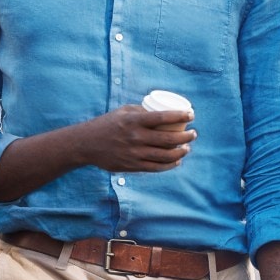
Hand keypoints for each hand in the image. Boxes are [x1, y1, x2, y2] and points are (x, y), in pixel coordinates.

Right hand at [76, 104, 195, 172]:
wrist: (86, 144)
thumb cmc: (107, 124)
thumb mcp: (123, 112)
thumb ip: (142, 111)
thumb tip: (162, 112)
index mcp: (134, 121)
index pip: (163, 117)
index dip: (180, 116)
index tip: (192, 115)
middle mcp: (135, 137)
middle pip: (169, 139)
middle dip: (186, 137)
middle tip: (193, 133)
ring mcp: (134, 153)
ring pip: (165, 156)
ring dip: (181, 152)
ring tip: (187, 147)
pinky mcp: (132, 166)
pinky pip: (156, 167)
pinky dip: (169, 165)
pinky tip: (177, 161)